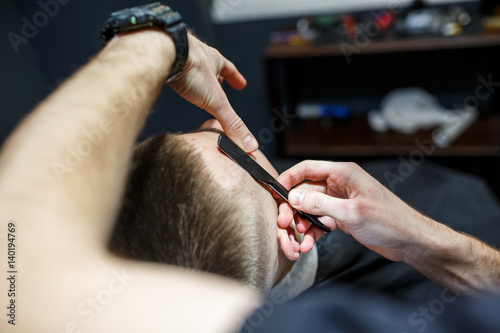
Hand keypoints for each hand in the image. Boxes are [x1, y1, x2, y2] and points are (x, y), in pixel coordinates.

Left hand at [168, 34, 257, 152]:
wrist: (162, 51)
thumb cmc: (191, 68)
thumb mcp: (216, 100)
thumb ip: (231, 122)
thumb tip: (248, 143)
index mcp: (214, 60)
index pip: (229, 70)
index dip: (236, 78)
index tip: (241, 84)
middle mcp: (197, 55)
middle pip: (210, 66)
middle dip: (215, 76)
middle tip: (219, 82)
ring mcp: (178, 55)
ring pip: (190, 66)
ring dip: (194, 75)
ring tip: (193, 84)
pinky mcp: (161, 59)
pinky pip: (169, 68)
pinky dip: (173, 76)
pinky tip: (170, 82)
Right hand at [277, 161, 428, 260]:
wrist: (410, 240)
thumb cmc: (390, 220)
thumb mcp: (351, 212)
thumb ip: (319, 203)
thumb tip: (293, 196)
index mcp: (343, 173)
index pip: (307, 168)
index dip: (288, 178)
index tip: (275, 192)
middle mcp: (339, 185)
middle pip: (305, 191)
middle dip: (292, 208)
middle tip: (284, 223)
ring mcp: (340, 202)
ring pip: (310, 209)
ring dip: (301, 224)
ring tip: (295, 240)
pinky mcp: (342, 217)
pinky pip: (319, 222)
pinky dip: (312, 233)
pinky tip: (307, 245)